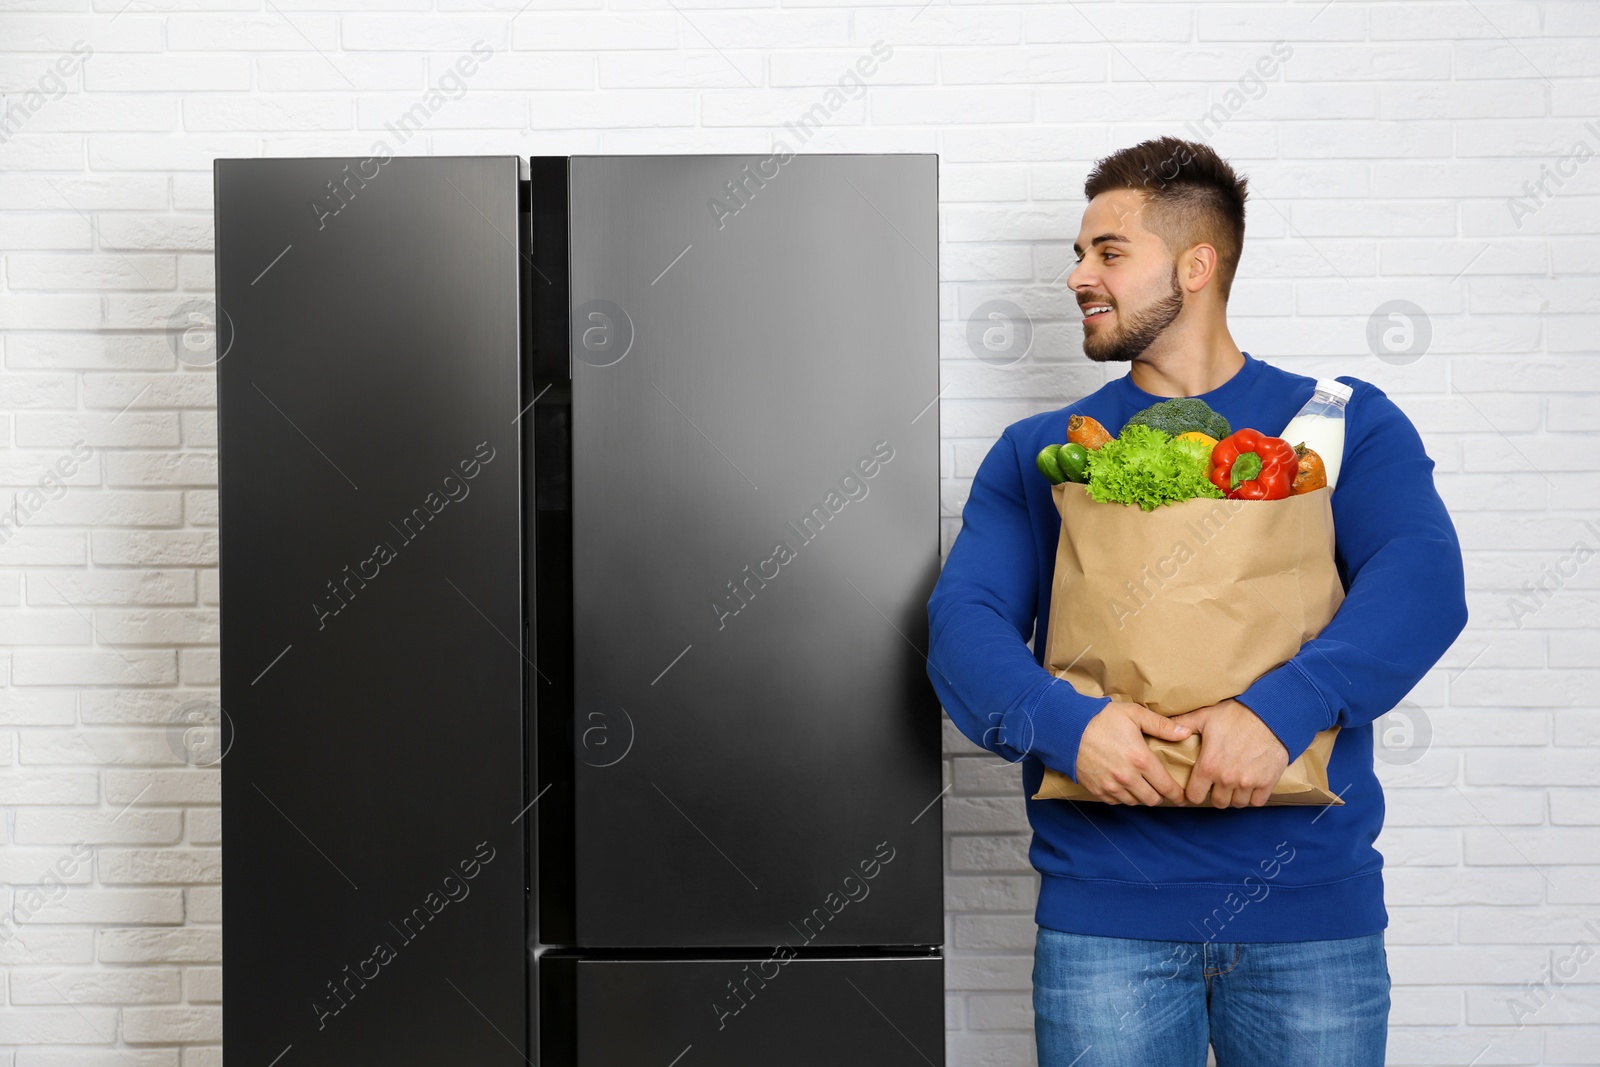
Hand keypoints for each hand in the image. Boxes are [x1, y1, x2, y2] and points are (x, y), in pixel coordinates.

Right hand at [1074, 701, 1193, 805]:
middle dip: (1161, 796)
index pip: (1166, 786)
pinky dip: (1124, 797)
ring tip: (1144, 786)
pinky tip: (1125, 786)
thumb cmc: (1100, 719)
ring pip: (1135, 802)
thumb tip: (1185, 733)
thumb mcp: (1133, 714)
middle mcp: (1127, 777)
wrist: (1067, 729)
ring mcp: (1111, 786)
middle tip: (1162, 789)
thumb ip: (1161, 725)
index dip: (1177, 794)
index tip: (1181, 796)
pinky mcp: (1097, 790)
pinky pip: (1117, 802)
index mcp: (1140, 759)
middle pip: (1152, 799)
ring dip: (1142, 796)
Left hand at [1169, 699, 1288, 807]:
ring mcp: (1248, 782)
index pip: (1194, 795)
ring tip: (1234, 783)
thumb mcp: (1204, 716)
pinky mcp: (1267, 782)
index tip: (1198, 787)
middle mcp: (1227, 778)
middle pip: (1218, 802)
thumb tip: (1162, 727)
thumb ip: (1182, 725)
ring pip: (1237, 803)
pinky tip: (1250, 784)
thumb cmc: (1237, 714)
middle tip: (1218, 783)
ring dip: (1234, 796)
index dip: (1194, 792)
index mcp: (1208, 766)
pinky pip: (1256, 802)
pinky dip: (1253, 796)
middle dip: (1216, 794)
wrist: (1270, 713)